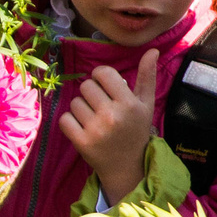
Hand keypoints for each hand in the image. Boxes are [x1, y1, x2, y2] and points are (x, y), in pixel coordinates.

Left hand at [60, 47, 160, 205]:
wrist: (127, 166)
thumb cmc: (135, 129)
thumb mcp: (146, 104)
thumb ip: (147, 76)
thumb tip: (152, 50)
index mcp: (129, 103)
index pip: (102, 73)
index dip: (101, 77)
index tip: (106, 87)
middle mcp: (112, 115)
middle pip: (86, 86)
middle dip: (91, 93)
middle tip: (101, 106)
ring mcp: (96, 130)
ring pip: (74, 102)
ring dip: (81, 108)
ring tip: (94, 119)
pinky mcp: (81, 142)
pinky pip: (64, 119)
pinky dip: (70, 122)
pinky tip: (83, 128)